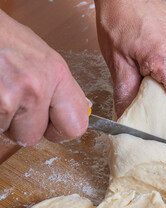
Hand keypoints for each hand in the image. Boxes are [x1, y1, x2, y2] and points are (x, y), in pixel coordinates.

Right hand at [0, 10, 88, 145]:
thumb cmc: (3, 36)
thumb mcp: (42, 56)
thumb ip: (59, 86)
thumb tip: (81, 107)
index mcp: (57, 73)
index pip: (76, 126)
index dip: (59, 131)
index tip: (51, 126)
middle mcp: (37, 86)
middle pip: (34, 137)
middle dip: (22, 126)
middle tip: (15, 104)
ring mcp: (10, 96)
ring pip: (8, 132)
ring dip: (2, 118)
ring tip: (0, 89)